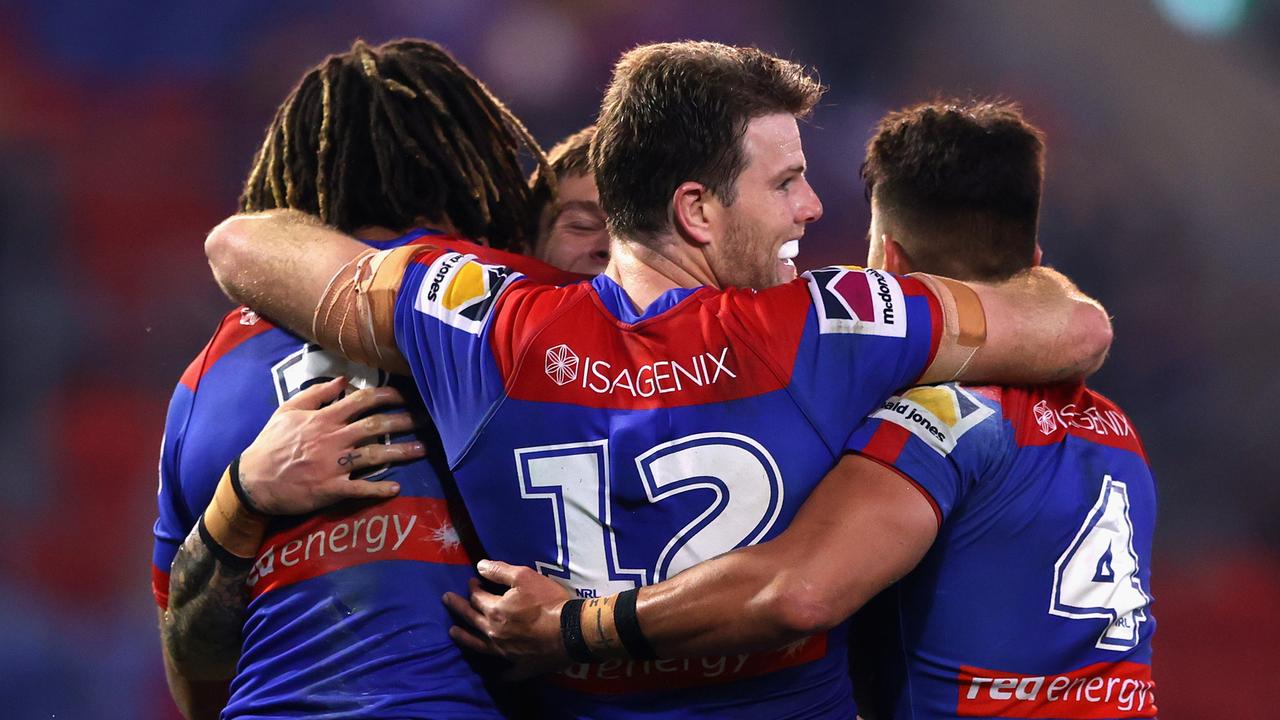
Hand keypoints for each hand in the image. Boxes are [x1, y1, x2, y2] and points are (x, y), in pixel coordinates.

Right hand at [237, 377, 422, 514]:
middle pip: (375, 427)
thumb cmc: (270, 444)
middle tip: (425, 420)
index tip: (404, 395)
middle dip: (403, 421)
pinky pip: (360, 489)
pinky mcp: (330, 489)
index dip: (386, 396)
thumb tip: (342, 380)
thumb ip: (315, 394)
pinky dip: (379, 488)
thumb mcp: (287, 411)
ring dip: (401, 452)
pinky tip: (396, 487)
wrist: (252, 481)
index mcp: (323, 419)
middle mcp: (332, 440)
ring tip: (423, 450)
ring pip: (374, 456)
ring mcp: (333, 465)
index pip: (360, 401)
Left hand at [444, 560, 574, 677]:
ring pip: (478, 646)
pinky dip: (497, 672)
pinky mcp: (519, 666)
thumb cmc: (549, 602)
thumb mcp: (525, 577)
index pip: (477, 597)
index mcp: (495, 611)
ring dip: (464, 638)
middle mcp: (494, 633)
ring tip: (453, 632)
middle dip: (459, 607)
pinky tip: (492, 673)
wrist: (571, 632)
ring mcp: (505, 652)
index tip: (472, 581)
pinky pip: (504, 672)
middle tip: (447, 599)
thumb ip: (500, 571)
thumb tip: (479, 566)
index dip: (473, 587)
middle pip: (472, 619)